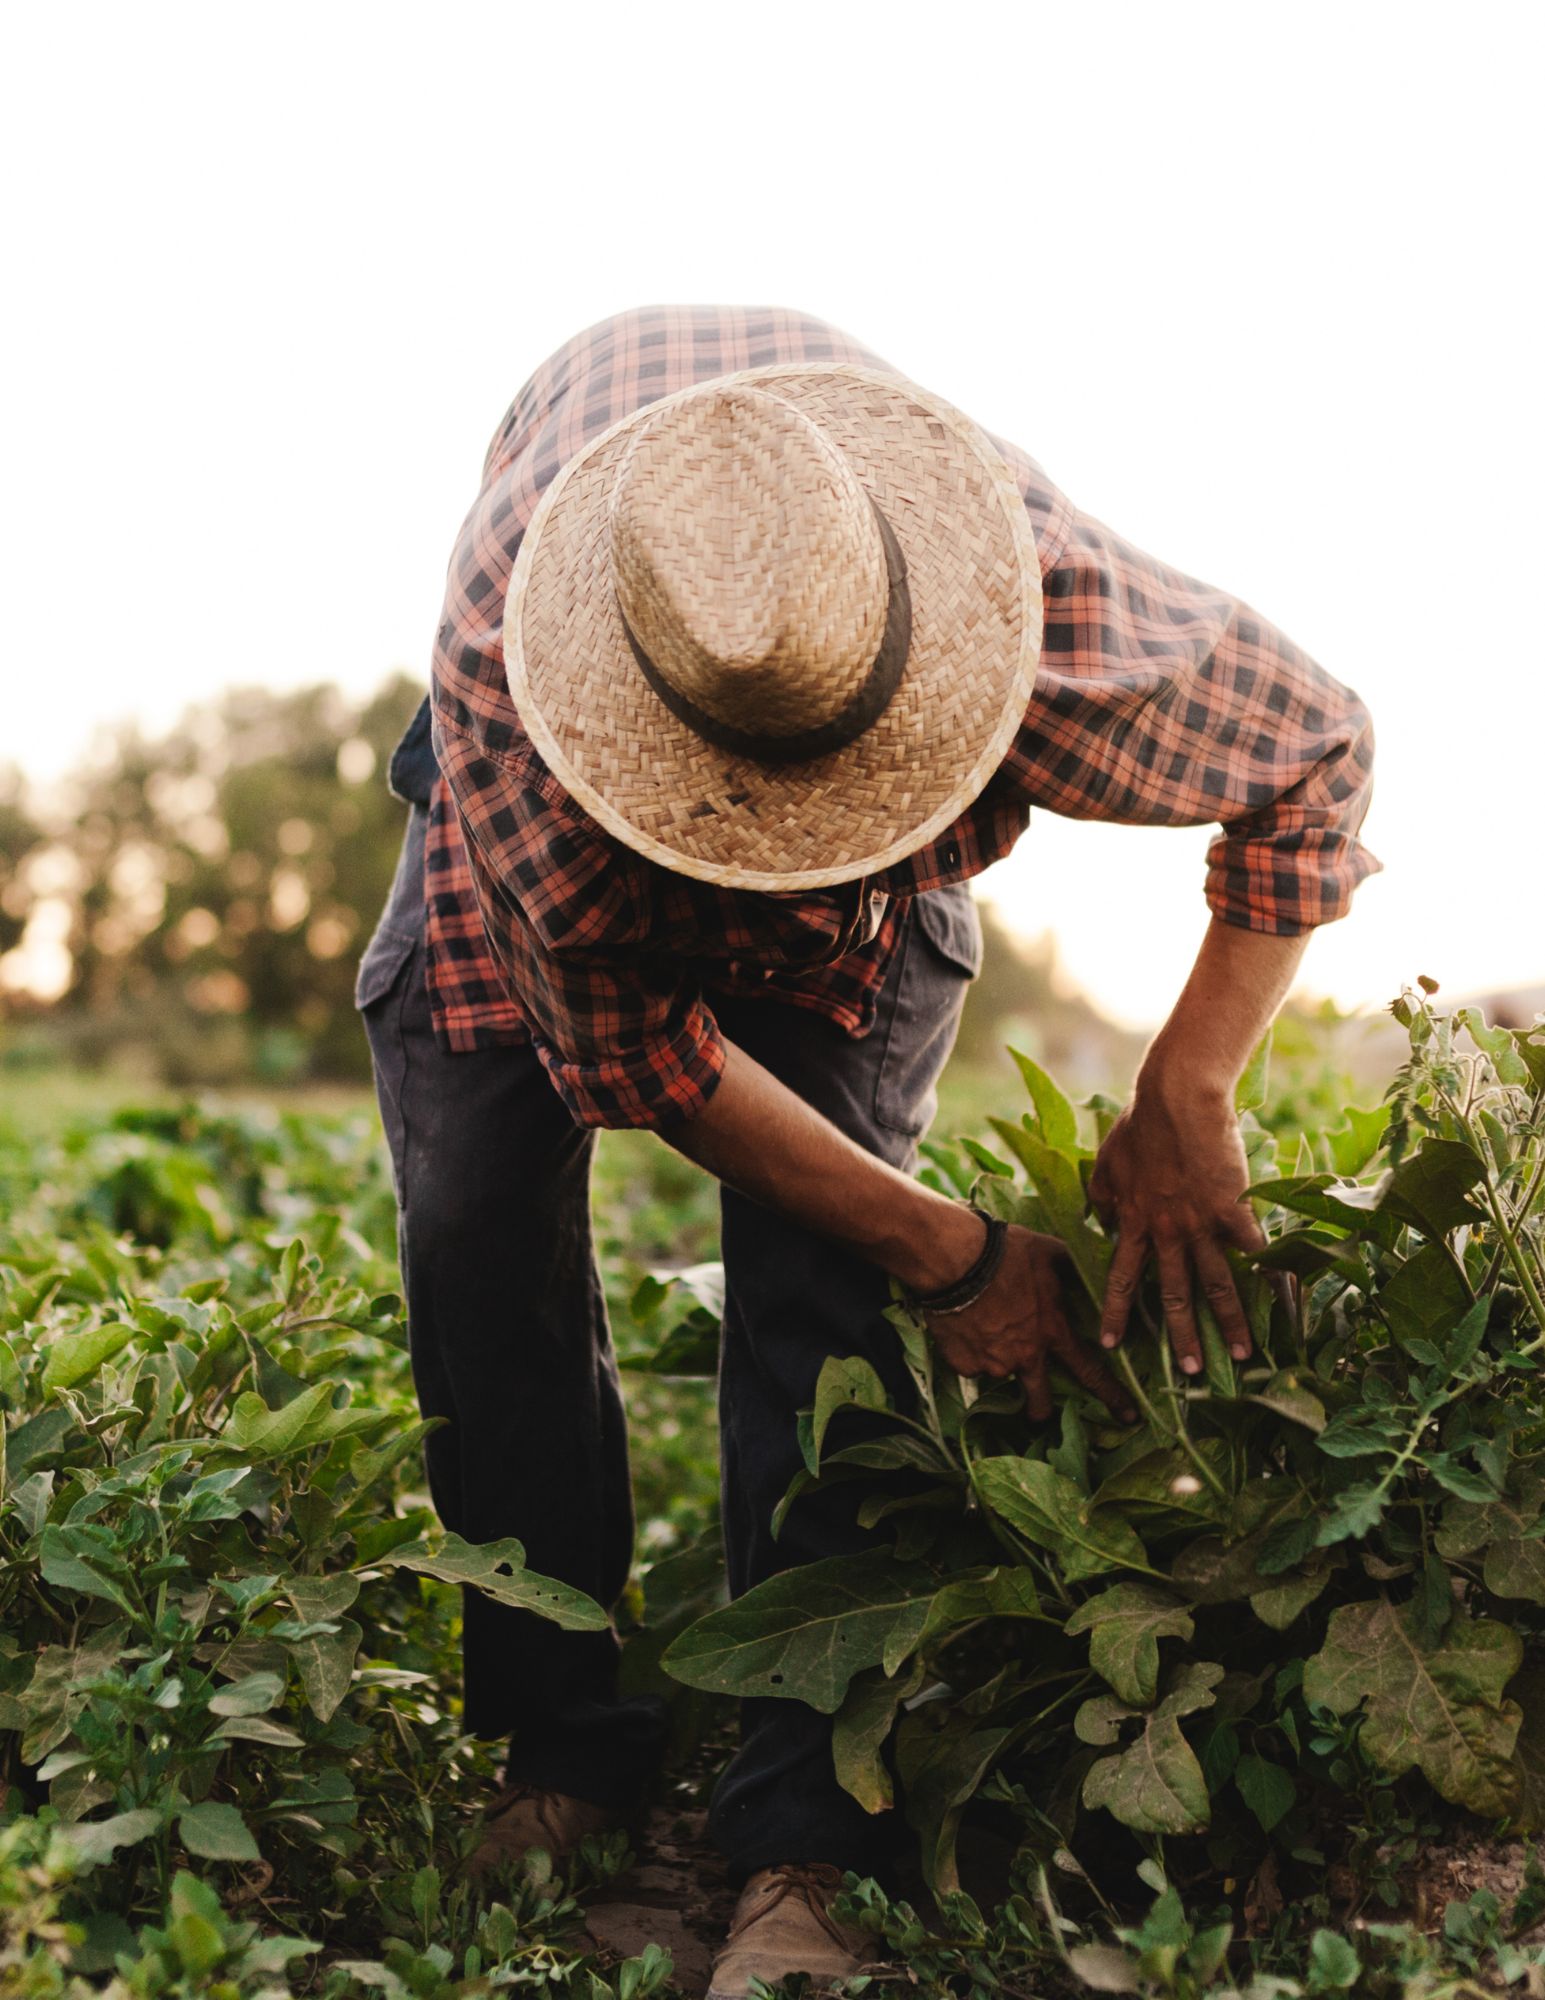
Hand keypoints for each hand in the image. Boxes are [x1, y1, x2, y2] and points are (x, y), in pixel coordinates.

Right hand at [925, 1224, 1137, 1423]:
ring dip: (998, 1363)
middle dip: (1041, 1411)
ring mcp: (992, 1365)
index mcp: (1053, 1332)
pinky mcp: (962, 1365)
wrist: (953, 1261)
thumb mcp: (1048, 1252)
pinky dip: (970, 1352)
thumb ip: (1069, 1267)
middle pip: (1040, 1402)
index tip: (1129, 1418)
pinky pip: (970, 1365)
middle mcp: (1026, 1357)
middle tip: (1038, 1407)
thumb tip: (1088, 1266)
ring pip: (999, 1375)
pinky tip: (963, 1327)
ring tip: (984, 1334)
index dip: (1112, 1396)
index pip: (1091, 1373)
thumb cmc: (1006, 1253)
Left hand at [1087, 1074, 1263, 1374]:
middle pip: (1173, 1294)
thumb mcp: (1106, 1164)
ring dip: (1229, 1322)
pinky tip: (1283, 1299)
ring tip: (1242, 1354)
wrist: (1177, 1100)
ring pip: (1216, 1283)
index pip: (1122, 1278)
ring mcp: (1201, 1222)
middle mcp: (1167, 1231)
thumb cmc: (1140, 1126)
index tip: (1110, 1344)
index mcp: (1134, 1222)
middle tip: (1190, 1372)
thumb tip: (1101, 1222)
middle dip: (1181, 1336)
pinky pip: (1253, 1248)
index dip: (1116, 1312)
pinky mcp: (1233, 1207)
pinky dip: (1268, 1273)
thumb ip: (1103, 1197)